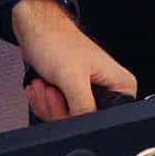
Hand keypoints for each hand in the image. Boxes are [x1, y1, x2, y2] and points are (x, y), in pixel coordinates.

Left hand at [12, 0, 137, 120]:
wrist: (35, 30)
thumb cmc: (56, 41)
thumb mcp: (72, 77)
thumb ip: (82, 107)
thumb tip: (84, 125)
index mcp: (119, 85)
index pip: (106, 119)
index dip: (81, 116)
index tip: (67, 101)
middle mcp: (106, 89)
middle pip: (83, 121)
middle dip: (58, 108)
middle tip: (52, 89)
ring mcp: (87, 93)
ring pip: (66, 119)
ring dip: (48, 104)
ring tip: (45, 84)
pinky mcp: (69, 94)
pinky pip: (55, 112)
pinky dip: (43, 102)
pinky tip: (41, 86)